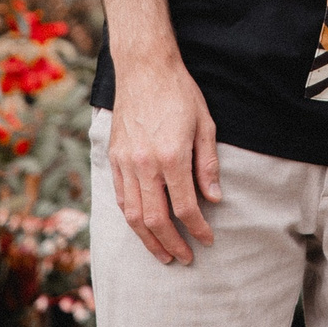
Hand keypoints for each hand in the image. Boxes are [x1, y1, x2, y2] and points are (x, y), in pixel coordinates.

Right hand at [104, 60, 221, 264]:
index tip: (207, 240)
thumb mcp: (205, 125)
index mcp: (172, 156)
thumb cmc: (179, 93)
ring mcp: (125, 162)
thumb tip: (214, 199)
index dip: (198, 229)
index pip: (186, 207)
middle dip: (172, 244)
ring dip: (148, 240)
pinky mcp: (113, 158)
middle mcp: (145, 164)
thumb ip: (207, 165)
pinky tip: (142, 228)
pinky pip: (121, 198)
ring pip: (133, 215)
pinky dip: (131, 218)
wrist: (144, 68)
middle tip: (186, 258)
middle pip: (157, 219)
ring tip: (163, 255)